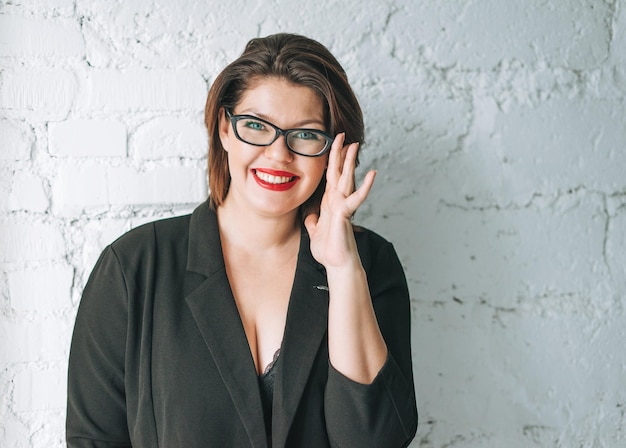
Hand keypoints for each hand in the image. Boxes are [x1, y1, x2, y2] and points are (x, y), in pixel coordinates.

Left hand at [304, 133, 375, 267]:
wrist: (337, 265)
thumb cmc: (328, 250)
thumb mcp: (314, 231)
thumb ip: (313, 221)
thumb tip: (309, 216)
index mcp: (329, 202)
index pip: (330, 176)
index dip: (330, 161)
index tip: (332, 145)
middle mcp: (338, 201)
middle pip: (338, 172)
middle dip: (339, 153)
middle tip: (342, 134)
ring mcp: (343, 207)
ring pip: (347, 180)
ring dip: (350, 162)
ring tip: (355, 145)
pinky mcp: (345, 215)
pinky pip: (356, 198)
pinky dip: (365, 186)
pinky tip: (373, 174)